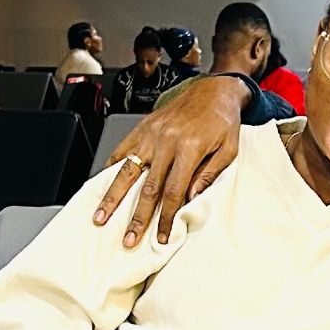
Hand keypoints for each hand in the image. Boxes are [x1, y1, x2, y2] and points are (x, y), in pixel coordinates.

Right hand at [92, 75, 248, 247]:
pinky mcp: (141, 129)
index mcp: (189, 148)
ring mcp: (150, 135)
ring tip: (101, 217)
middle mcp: (165, 142)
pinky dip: (110, 169)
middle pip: (147, 188)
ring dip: (113, 198)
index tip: (162, 236)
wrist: (212, 90)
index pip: (173, 192)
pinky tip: (102, 187)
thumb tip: (192, 199)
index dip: (165, 218)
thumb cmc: (221, 121)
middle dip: (137, 218)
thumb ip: (209, 175)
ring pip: (127, 171)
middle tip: (129, 239)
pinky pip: (122, 151)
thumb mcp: (228, 150)